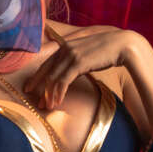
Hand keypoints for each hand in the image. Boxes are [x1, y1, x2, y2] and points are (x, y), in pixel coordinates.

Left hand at [24, 27, 141, 108]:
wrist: (123, 45)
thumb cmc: (107, 51)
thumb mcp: (87, 53)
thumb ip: (75, 60)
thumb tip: (70, 73)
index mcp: (65, 46)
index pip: (46, 63)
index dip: (37, 77)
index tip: (29, 88)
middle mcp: (65, 49)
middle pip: (46, 71)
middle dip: (39, 88)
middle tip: (35, 101)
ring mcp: (71, 55)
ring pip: (53, 78)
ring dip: (49, 94)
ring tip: (47, 106)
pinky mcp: (78, 63)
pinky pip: (63, 81)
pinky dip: (58, 93)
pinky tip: (57, 102)